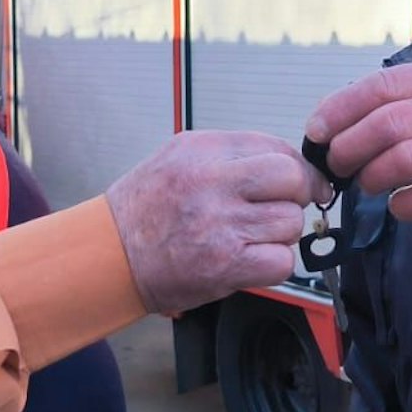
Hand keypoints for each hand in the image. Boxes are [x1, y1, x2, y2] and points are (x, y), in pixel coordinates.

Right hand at [106, 131, 330, 313]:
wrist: (112, 254)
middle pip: (293, 178)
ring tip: (252, 236)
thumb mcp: (180, 157)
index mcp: (204, 150)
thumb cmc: (146, 208)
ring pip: (291, 222)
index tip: (299, 183)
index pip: (278, 147)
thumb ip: (232, 154)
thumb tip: (288, 162)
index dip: (297, 168)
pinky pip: (282, 261)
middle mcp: (213, 181)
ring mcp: (221, 223)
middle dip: (298, 194)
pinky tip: (250, 259)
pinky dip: (274, 263)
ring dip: (280, 233)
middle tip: (283, 207)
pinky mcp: (226, 264)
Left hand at [305, 58, 411, 224]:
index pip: (380, 87)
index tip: (315, 132)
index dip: (339, 110)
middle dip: (349, 148)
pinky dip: (404, 205)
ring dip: (372, 178)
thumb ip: (399, 103)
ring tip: (367, 184)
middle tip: (336, 165)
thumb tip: (332, 122)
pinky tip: (399, 204)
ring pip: (404, 160)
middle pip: (387, 125)